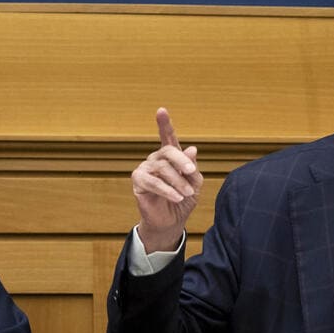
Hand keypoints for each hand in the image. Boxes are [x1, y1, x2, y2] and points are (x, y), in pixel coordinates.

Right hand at [131, 108, 203, 252]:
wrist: (172, 222)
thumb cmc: (183, 200)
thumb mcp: (194, 183)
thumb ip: (192, 167)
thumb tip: (192, 150)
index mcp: (171, 156)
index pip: (168, 137)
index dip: (164, 123)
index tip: (161, 110)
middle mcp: (156, 159)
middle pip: (168, 151)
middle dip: (182, 161)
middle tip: (192, 174)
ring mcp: (145, 169)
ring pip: (162, 168)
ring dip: (177, 181)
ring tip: (187, 194)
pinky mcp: (138, 182)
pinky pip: (152, 182)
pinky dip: (167, 190)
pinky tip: (176, 197)